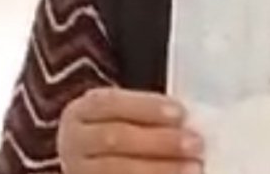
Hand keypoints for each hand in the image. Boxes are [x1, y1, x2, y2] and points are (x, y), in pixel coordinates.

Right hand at [58, 87, 203, 173]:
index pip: (111, 103)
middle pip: (115, 138)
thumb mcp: (127, 118)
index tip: (181, 114)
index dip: (146, 107)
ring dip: (158, 169)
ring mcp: (78, 171)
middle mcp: (74, 142)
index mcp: (82, 112)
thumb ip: (151, 117)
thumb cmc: (120, 135)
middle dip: (159, 141)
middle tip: (195, 144)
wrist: (95, 165)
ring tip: (193, 168)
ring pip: (115, 169)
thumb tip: (189, 123)